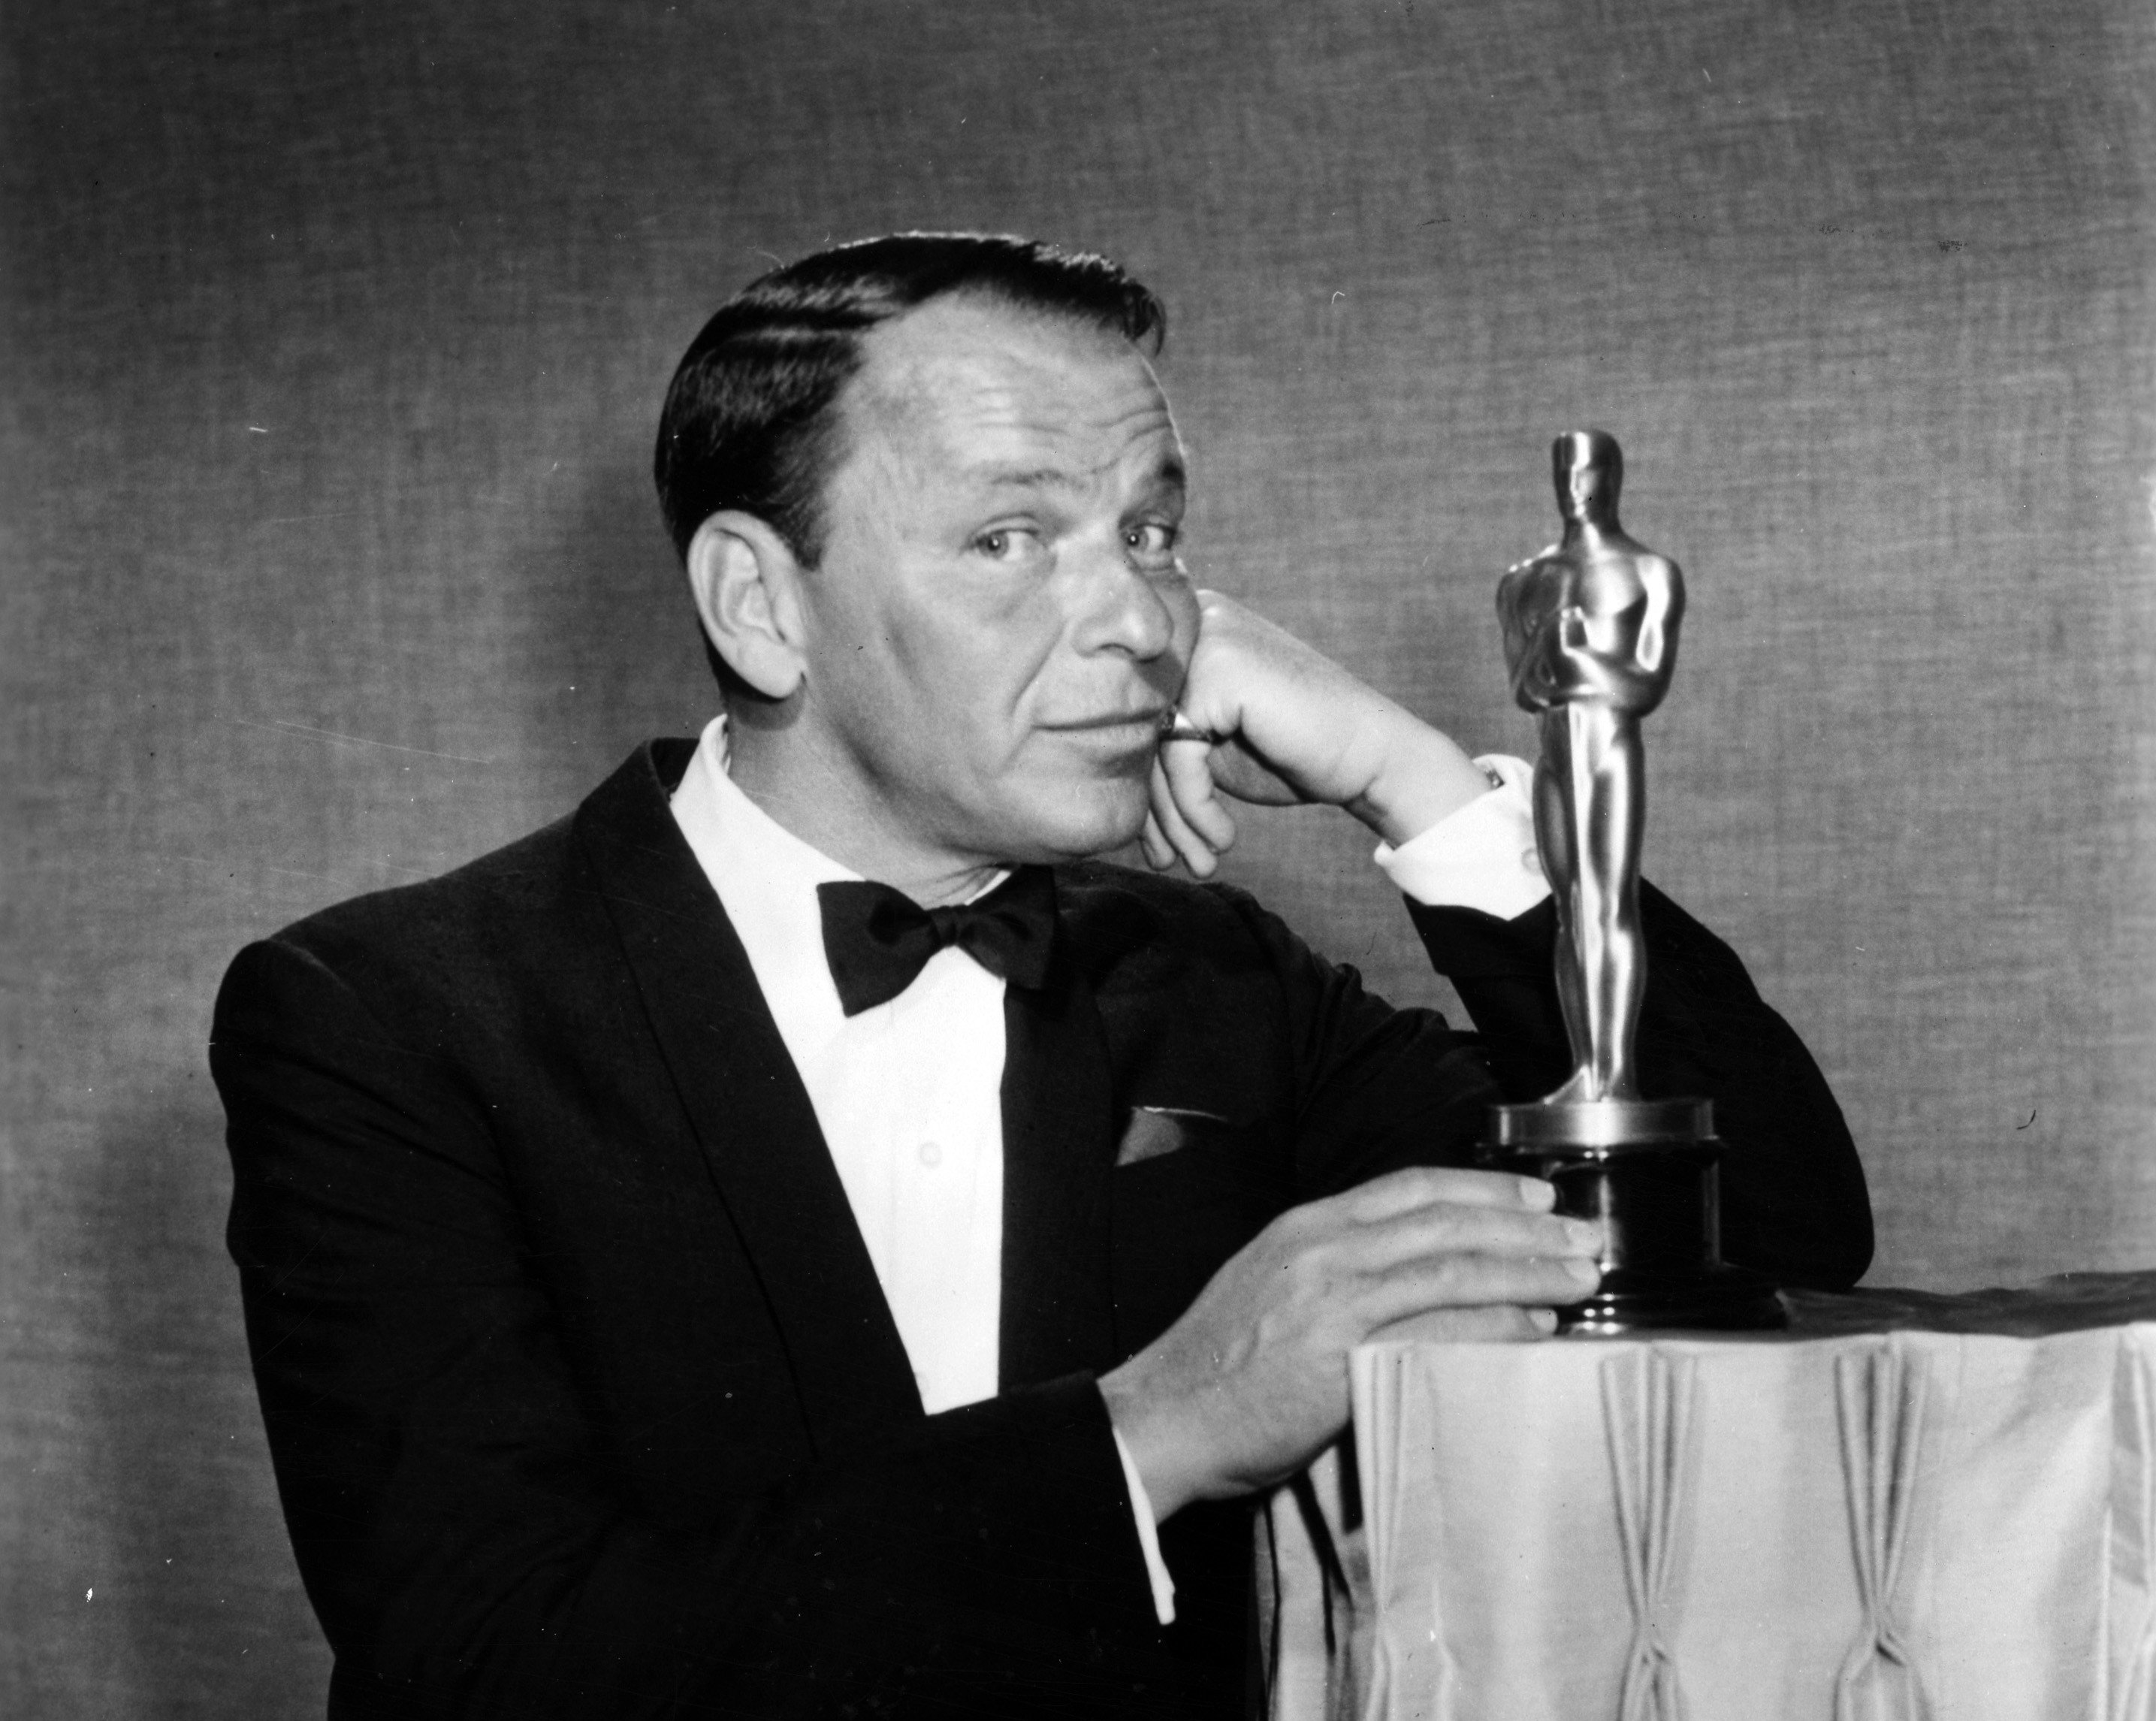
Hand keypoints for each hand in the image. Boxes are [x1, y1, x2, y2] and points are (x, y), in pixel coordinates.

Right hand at [1096, 1166, 1602, 1521]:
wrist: (1162, 1418)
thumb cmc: (1218, 1365)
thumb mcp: (1271, 1284)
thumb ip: (1335, 1268)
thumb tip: (1409, 1271)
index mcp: (1306, 1226)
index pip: (1410, 1187)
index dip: (1481, 1189)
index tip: (1534, 1202)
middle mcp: (1323, 1250)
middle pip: (1445, 1222)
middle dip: (1525, 1229)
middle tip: (1583, 1238)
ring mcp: (1332, 1301)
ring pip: (1452, 1270)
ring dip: (1527, 1274)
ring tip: (1578, 1281)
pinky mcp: (1341, 1359)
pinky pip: (1437, 1333)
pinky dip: (1493, 1328)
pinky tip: (1531, 1332)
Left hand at [1142, 591, 1492, 875]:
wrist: (1369, 758)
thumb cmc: (1293, 753)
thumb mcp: (1211, 747)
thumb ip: (1159, 742)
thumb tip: (1092, 777)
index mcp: (1184, 632)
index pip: (1134, 717)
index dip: (1145, 790)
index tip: (1157, 847)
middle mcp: (1190, 623)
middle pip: (1139, 731)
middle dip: (1156, 812)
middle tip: (1170, 863)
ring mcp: (1206, 641)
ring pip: (1154, 748)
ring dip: (1176, 819)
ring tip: (1198, 862)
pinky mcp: (1222, 673)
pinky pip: (1180, 755)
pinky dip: (1197, 806)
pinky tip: (1223, 838)